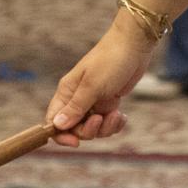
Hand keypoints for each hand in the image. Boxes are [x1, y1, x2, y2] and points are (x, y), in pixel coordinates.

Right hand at [45, 18, 155, 147]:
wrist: (134, 45)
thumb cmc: (111, 60)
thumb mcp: (93, 85)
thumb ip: (75, 107)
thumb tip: (56, 125)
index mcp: (67, 91)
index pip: (54, 121)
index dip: (61, 135)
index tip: (76, 142)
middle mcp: (77, 98)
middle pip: (74, 129)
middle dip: (89, 130)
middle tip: (101, 118)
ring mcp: (93, 101)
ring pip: (92, 128)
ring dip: (105, 127)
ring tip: (117, 114)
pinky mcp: (108, 101)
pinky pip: (106, 122)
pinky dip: (114, 123)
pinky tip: (123, 116)